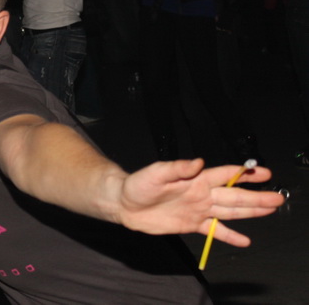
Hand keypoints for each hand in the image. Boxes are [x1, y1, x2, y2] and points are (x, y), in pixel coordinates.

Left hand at [117, 159, 283, 246]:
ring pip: (229, 211)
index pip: (225, 175)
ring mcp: (198, 209)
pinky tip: (245, 240)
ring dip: (250, 211)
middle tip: (278, 197)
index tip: (263, 172)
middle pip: (234, 195)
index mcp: (195, 179)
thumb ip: (177, 168)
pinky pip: (214, 230)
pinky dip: (229, 235)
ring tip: (271, 209)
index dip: (244, 174)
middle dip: (256, 197)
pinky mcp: (191, 224)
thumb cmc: (138, 184)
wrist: (124, 204)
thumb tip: (197, 162)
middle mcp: (201, 194)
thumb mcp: (156, 173)